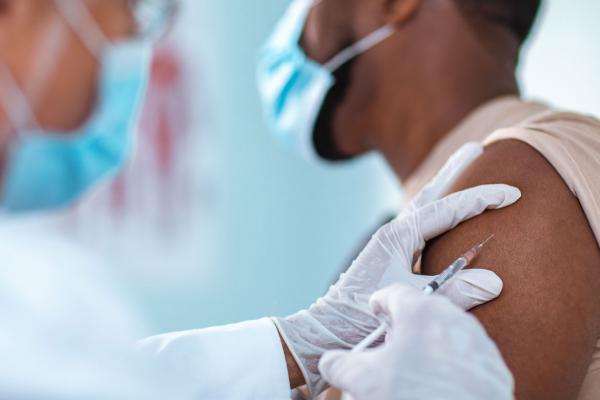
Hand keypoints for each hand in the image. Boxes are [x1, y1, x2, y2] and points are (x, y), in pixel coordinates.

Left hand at [273, 143, 520, 395]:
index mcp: (397, 236)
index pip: (447, 209)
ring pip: (423, 207)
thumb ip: (453, 291)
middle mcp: (393, 233)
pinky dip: (436, 212)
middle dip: (454, 171)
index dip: (480, 200)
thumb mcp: (411, 301)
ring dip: (445, 188)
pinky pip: (419, 224)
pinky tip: (443, 218)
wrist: (328, 328)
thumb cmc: (363, 315)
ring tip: (462, 170)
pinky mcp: (389, 255)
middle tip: (476, 148)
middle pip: (430, 194)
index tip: (512, 192)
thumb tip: (495, 281)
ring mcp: (389, 242)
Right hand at [319, 284, 513, 399]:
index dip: (379, 302)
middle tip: (392, 346)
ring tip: (416, 368)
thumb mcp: (364, 380)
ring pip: (447, 331)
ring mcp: (477, 342)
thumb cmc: (414, 396)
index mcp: (421, 311)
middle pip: (423, 311)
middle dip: (405, 325)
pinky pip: (467, 355)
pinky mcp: (494, 366)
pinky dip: (452, 363)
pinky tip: (440, 383)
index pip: (394, 293)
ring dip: (430, 342)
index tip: (375, 312)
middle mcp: (453, 318)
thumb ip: (340, 364)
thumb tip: (330, 361)